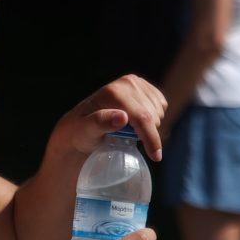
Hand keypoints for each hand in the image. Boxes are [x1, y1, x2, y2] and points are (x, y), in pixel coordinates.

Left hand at [53, 74, 168, 162]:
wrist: (78, 125)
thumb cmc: (79, 132)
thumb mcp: (84, 132)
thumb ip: (100, 123)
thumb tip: (122, 117)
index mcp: (113, 92)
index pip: (142, 117)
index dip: (151, 138)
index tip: (155, 157)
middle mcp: (127, 83)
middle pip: (154, 115)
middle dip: (147, 133)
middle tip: (127, 139)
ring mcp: (136, 82)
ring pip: (159, 111)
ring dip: (150, 126)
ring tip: (130, 130)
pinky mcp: (143, 86)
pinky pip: (161, 105)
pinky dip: (154, 117)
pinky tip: (137, 123)